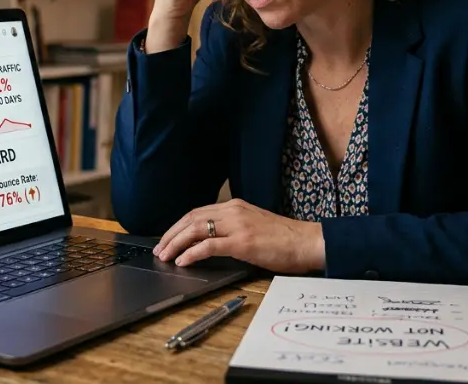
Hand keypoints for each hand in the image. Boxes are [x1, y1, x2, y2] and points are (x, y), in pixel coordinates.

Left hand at [152, 198, 325, 273]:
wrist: (308, 242)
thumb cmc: (285, 239)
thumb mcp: (254, 226)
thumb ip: (233, 229)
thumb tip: (210, 242)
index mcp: (235, 207)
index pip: (197, 212)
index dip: (178, 226)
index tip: (167, 239)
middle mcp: (233, 211)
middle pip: (191, 219)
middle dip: (171, 234)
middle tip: (159, 249)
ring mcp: (237, 225)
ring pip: (196, 229)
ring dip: (176, 243)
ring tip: (165, 256)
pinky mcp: (243, 242)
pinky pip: (209, 245)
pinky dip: (192, 253)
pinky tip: (182, 261)